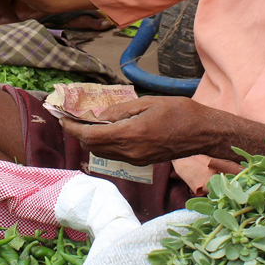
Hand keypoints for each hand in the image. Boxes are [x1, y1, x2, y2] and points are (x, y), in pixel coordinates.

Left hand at [61, 96, 215, 165]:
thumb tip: (99, 116)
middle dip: (78, 133)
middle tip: (70, 117)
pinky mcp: (142, 161)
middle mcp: (130, 152)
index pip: (91, 136)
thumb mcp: (149, 103)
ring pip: (103, 152)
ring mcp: (136, 159)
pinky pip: (115, 154)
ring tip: (85, 122)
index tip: (62, 117)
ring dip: (91, 139)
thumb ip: (121, 111)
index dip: (73, 128)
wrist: (203, 133)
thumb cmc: (180, 112)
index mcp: (131, 134)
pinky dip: (105, 143)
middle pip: (93, 147)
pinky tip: (105, 130)